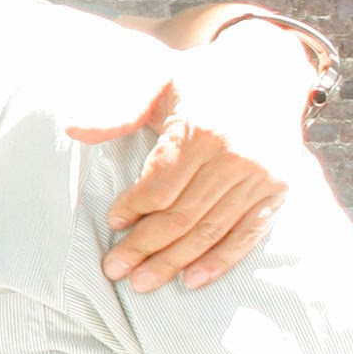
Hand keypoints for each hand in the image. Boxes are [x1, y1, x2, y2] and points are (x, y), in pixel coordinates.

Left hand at [72, 30, 314, 291]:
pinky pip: (248, 234)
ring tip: (143, 283)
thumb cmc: (203, 80)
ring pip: (210, 231)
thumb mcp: (160, 81)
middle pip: (182, 215)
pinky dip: (221, 261)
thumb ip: (119, 109)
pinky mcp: (280, 190)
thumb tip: (72, 130)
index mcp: (201, 131)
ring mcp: (261, 176)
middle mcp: (234, 157)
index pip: (160, 186)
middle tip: (115, 270)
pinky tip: (192, 280)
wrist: (270, 70)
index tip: (113, 223)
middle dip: (145, 247)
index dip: (134, 208)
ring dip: (174, 261)